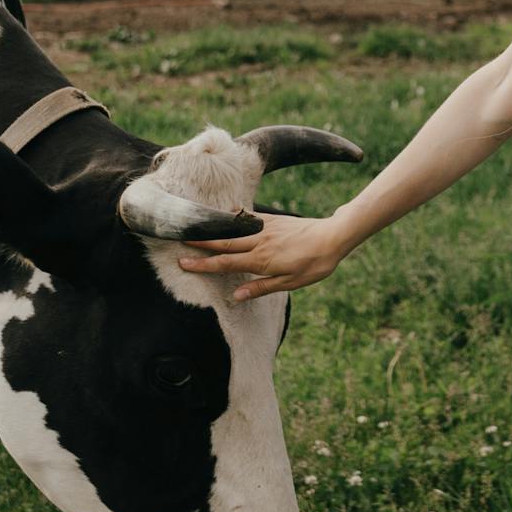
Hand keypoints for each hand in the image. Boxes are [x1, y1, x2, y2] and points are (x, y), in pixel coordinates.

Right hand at [177, 212, 355, 301]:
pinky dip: (234, 218)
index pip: (225, 263)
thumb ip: (261, 287)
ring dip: (213, 231)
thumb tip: (236, 295)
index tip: (183, 263)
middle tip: (178, 242)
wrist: (333, 237)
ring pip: (232, 230)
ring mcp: (265, 228)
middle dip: (200, 244)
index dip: (203, 264)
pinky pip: (248, 219)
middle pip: (223, 244)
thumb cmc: (314, 264)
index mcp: (260, 260)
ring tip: (195, 229)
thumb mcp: (290, 283)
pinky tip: (227, 215)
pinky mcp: (273, 220)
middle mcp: (258, 242)